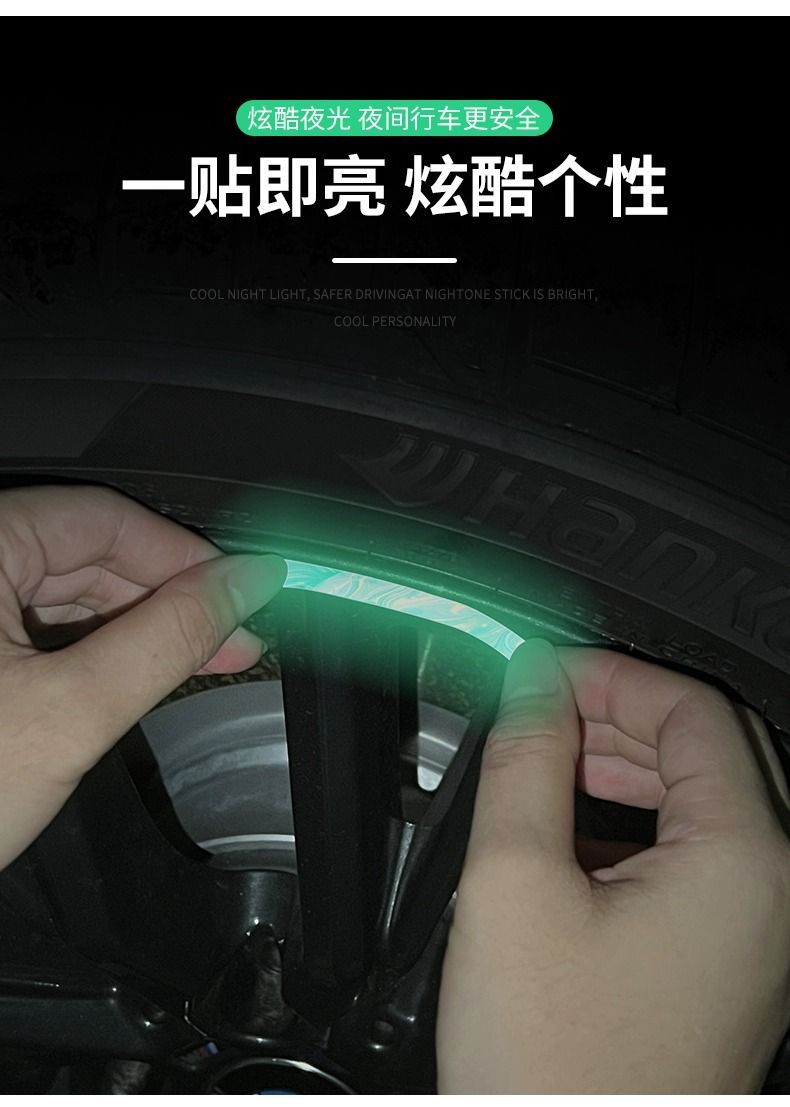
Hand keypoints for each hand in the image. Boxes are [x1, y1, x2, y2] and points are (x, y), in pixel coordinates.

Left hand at [0, 485, 285, 870]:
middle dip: (168, 598)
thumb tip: (245, 585)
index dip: (186, 557)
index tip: (248, 590)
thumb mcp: (70, 714)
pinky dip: (91, 649)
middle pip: (84, 553)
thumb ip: (168, 639)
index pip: (102, 520)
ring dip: (136, 626)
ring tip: (199, 662)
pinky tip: (137, 673)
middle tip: (236, 640)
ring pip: (61, 592)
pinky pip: (32, 627)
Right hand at [438, 639, 789, 1092]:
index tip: (545, 672)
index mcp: (745, 862)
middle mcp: (774, 891)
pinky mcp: (731, 955)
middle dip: (619, 713)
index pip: (692, 710)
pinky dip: (639, 816)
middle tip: (542, 707)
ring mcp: (760, 927)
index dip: (611, 675)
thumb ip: (524, 763)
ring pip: (707, 796)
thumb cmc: (554, 1070)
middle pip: (710, 747)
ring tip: (550, 756)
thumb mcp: (513, 887)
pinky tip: (575, 823)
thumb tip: (530, 688)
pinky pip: (699, 850)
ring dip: (628, 761)